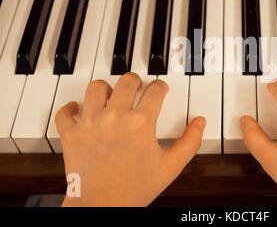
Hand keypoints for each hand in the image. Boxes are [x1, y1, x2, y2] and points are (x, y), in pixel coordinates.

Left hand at [56, 73, 205, 206]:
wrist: (102, 207)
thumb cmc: (135, 189)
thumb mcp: (171, 167)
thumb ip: (190, 142)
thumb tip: (199, 122)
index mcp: (141, 122)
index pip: (155, 90)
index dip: (161, 87)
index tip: (160, 90)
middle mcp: (115, 116)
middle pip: (127, 81)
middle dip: (136, 81)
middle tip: (138, 87)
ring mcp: (91, 123)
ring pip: (96, 88)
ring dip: (105, 88)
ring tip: (110, 94)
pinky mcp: (72, 134)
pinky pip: (65, 113)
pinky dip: (70, 108)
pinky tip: (77, 108)